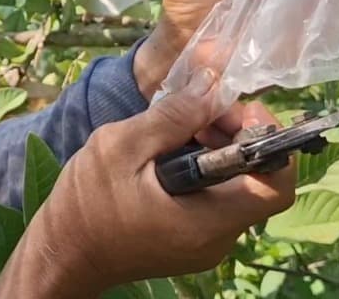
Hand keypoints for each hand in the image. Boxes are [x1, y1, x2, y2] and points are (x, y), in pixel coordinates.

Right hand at [0, 69, 293, 297]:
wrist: (62, 254)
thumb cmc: (85, 205)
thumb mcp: (120, 147)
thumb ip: (172, 117)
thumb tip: (213, 85)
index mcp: (207, 221)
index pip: (276, 186)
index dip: (271, 141)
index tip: (237, 108)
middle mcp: (218, 240)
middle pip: (257, 180)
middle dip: (236, 134)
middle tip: (199, 109)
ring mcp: (207, 244)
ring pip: (236, 187)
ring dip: (217, 148)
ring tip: (178, 129)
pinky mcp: (193, 241)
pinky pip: (216, 198)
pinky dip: (204, 169)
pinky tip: (169, 153)